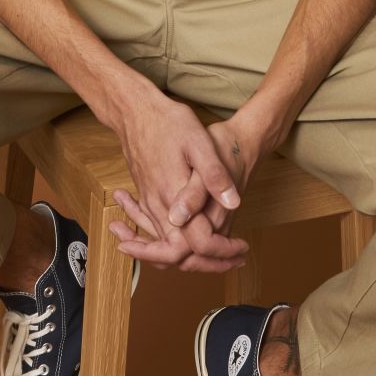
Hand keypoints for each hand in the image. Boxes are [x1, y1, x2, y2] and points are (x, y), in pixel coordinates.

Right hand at [107, 93, 250, 273]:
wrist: (134, 112)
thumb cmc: (168, 123)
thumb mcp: (198, 142)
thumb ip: (214, 175)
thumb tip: (233, 202)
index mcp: (173, 198)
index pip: (195, 245)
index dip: (221, 252)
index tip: (241, 248)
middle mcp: (158, 208)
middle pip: (179, 256)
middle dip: (209, 263)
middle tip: (237, 259)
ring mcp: (150, 204)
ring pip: (167, 247)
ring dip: (195, 256)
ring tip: (225, 253)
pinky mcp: (147, 198)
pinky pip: (159, 232)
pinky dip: (179, 242)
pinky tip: (198, 237)